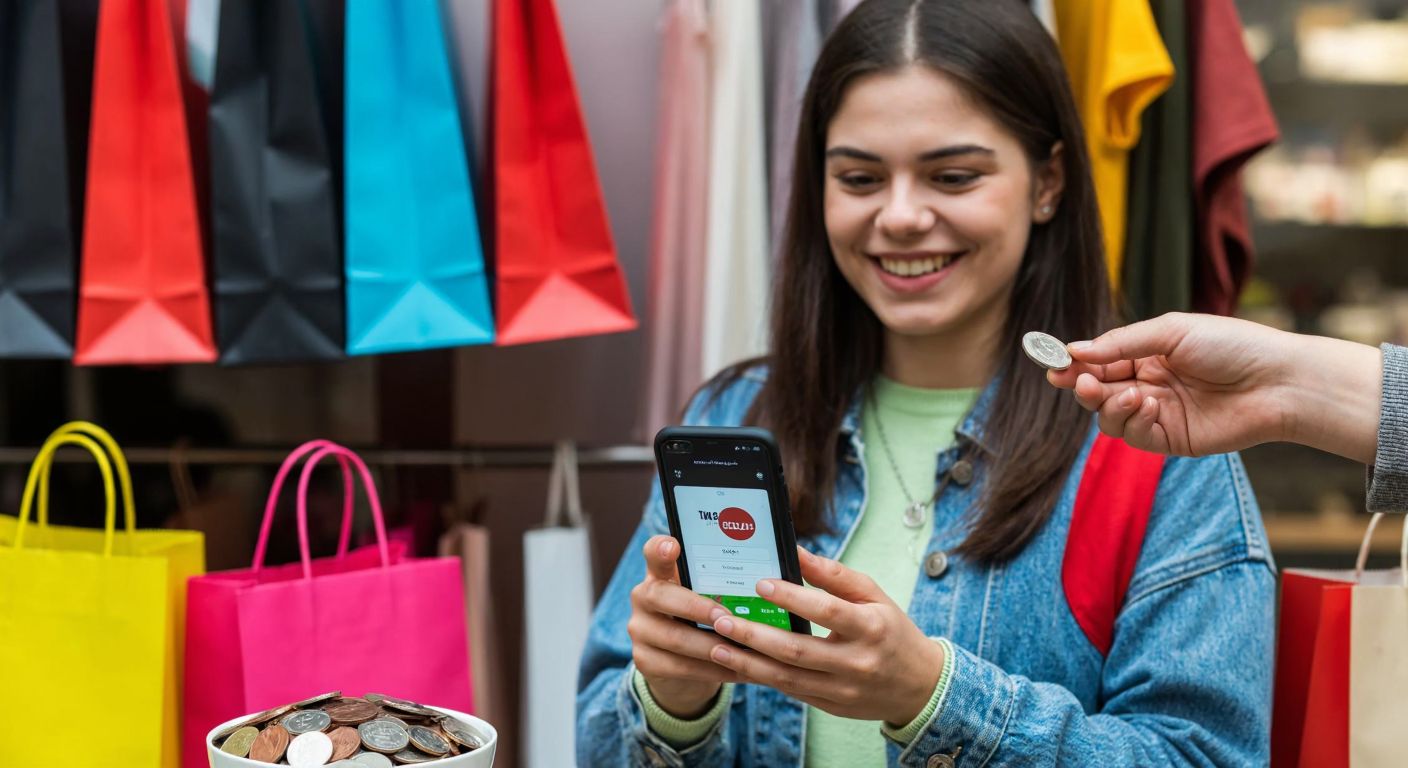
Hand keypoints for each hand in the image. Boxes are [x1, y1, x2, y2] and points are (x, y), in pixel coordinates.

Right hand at [628, 535, 739, 717]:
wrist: (679, 664)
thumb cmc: (702, 620)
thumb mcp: (705, 597)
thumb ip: (720, 585)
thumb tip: (771, 577)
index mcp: (660, 574)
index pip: (654, 553)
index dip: (661, 548)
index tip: (673, 545)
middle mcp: (643, 598)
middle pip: (661, 596)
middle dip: (697, 607)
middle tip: (726, 617)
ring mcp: (639, 630)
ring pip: (675, 638)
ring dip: (712, 646)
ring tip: (741, 649)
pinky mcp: (643, 661)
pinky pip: (680, 667)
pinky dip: (713, 670)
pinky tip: (738, 670)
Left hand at [705, 547, 943, 724]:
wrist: (919, 686)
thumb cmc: (892, 630)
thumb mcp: (874, 596)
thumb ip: (836, 576)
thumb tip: (798, 552)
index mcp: (871, 627)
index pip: (826, 610)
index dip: (792, 597)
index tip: (760, 584)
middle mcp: (856, 662)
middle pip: (798, 650)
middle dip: (755, 635)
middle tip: (722, 619)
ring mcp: (843, 689)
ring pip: (788, 678)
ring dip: (749, 662)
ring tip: (718, 645)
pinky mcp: (832, 706)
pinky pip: (791, 692)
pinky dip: (762, 678)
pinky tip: (739, 663)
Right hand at [1045, 312, 1379, 462]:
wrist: (1277, 381)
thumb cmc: (1232, 345)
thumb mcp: (1171, 331)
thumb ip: (1122, 343)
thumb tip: (1075, 351)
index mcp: (1147, 355)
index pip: (1099, 362)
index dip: (1074, 365)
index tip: (1053, 364)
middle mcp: (1148, 385)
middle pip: (1098, 392)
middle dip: (1083, 387)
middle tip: (1078, 382)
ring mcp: (1158, 414)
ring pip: (1109, 417)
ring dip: (1108, 406)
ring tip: (1127, 394)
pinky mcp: (1170, 440)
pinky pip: (1134, 436)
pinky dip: (1131, 422)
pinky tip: (1146, 405)